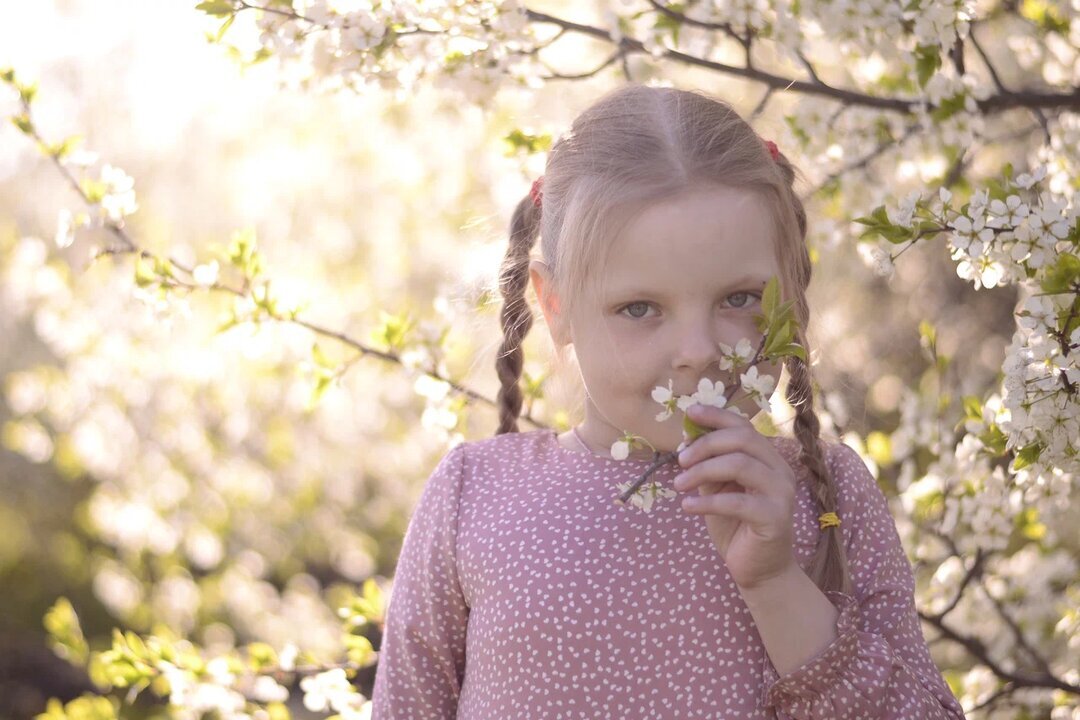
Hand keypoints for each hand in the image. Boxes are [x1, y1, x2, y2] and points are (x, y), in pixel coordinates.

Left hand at [673, 403, 797, 589]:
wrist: (759, 570)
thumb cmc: (736, 527)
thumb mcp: (718, 489)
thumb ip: (709, 465)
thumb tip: (685, 438)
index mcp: (768, 459)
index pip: (743, 427)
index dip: (716, 416)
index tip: (689, 413)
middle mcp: (780, 471)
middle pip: (742, 439)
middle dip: (705, 445)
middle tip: (679, 461)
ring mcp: (781, 493)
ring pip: (739, 465)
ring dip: (702, 471)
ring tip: (678, 485)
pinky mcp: (775, 518)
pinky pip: (735, 502)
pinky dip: (706, 502)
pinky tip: (688, 506)